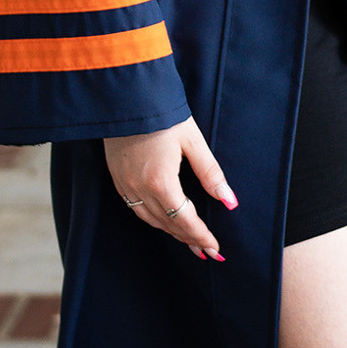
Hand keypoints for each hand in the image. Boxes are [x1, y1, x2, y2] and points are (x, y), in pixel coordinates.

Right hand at [104, 116, 236, 259]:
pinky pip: (136, 208)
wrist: (126, 96)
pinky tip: (163, 219)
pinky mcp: (117, 178)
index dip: (201, 236)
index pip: (185, 220)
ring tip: (188, 240)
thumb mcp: (193, 141)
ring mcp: (125, 185)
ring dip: (171, 231)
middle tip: (206, 251)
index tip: (215, 249)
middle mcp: (140, 189)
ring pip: (150, 219)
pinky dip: (153, 218)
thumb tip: (229, 201)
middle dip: (189, 239)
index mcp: (161, 182)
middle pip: (168, 224)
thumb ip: (210, 173)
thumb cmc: (162, 113)